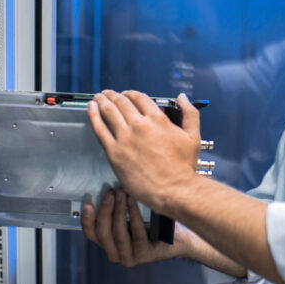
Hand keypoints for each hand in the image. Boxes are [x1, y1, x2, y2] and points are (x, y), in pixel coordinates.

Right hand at [81, 187, 189, 265]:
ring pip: (118, 234)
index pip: (92, 234)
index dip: (87, 219)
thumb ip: (116, 209)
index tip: (88, 203)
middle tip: (109, 193)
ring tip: (121, 193)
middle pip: (103, 233)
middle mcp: (116, 253)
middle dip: (104, 211)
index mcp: (109, 244)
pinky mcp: (144, 255)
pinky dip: (134, 215)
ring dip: (119, 211)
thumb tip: (106, 188)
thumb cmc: (152, 223)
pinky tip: (134, 202)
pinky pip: (137, 234)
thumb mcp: (129, 216)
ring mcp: (130, 257)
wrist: (179, 237)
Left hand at [87, 90, 200, 212]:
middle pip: (121, 102)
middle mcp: (140, 125)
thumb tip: (182, 98)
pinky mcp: (115, 153)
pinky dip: (93, 116)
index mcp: (158, 119)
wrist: (175, 190)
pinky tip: (91, 109)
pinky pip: (100, 129)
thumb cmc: (184, 168)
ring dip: (102, 101)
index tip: (126, 95)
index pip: (139, 98)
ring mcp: (125, 138)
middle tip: (108, 94)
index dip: (130, 94)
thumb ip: (190, 113)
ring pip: (109, 112)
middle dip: (113, 95)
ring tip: (98, 97)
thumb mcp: (193, 136)